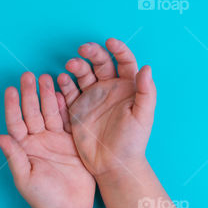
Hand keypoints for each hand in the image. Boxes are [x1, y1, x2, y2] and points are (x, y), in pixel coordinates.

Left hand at [0, 72, 95, 207]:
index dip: (12, 106)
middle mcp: (37, 141)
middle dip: (30, 94)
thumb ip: (13, 156)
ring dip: (47, 96)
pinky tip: (63, 92)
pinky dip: (66, 107)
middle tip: (28, 75)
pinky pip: (68, 121)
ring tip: (46, 77)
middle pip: (32, 112)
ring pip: (50, 113)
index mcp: (23, 148)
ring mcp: (55, 141)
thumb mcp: (24, 177)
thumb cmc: (43, 199)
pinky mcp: (71, 143)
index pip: (15, 122)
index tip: (10, 90)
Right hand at [57, 39, 155, 178]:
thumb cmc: (133, 142)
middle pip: (100, 63)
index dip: (118, 49)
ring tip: (71, 65)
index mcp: (127, 87)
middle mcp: (109, 89)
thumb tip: (146, 67)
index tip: (110, 43)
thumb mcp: (143, 117)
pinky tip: (61, 80)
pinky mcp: (77, 109)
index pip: (124, 61)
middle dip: (92, 53)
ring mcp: (92, 98)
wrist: (113, 164)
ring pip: (83, 74)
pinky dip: (64, 84)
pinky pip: (68, 92)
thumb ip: (146, 92)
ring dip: (76, 66)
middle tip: (83, 50)